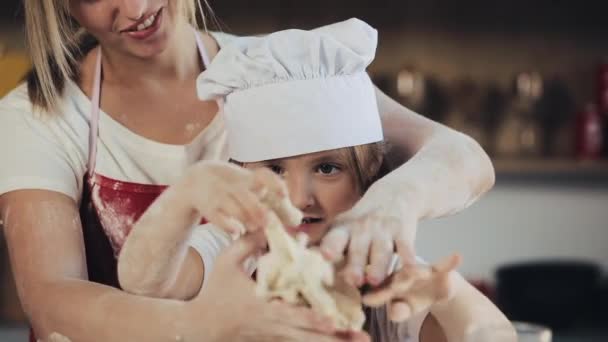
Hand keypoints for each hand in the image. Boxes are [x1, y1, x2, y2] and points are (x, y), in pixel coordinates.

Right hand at [179, 161, 287, 234]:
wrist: (197, 180)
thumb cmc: (234, 189)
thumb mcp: (251, 188)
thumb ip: (274, 204)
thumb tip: (298, 218)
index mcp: (249, 179)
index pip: (263, 175)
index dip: (274, 183)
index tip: (284, 194)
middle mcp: (234, 185)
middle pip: (246, 195)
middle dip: (257, 209)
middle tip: (269, 222)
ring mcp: (219, 194)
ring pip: (232, 205)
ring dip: (244, 217)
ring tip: (255, 228)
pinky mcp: (207, 206)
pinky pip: (216, 215)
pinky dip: (226, 224)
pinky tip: (236, 232)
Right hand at [186, 232, 369, 341]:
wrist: (200, 327)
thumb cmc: (214, 291)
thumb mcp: (226, 261)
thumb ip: (248, 242)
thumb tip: (271, 223)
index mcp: (262, 304)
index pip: (292, 312)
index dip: (314, 317)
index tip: (335, 318)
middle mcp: (272, 324)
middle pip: (309, 334)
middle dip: (337, 337)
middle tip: (364, 338)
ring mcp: (274, 335)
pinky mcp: (274, 340)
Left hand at [320, 180, 417, 286]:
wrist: (395, 195)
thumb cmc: (361, 220)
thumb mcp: (340, 225)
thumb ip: (317, 239)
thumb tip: (286, 241)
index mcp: (343, 229)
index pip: (334, 238)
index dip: (330, 246)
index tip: (324, 256)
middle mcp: (362, 229)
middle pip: (358, 247)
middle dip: (354, 263)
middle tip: (352, 280)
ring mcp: (384, 230)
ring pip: (381, 250)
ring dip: (378, 265)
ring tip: (375, 281)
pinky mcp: (404, 232)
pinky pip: (407, 247)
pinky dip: (409, 259)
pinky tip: (411, 270)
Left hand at [361, 254, 460, 321]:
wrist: (433, 287)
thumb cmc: (412, 298)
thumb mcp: (405, 309)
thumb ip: (399, 312)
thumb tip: (394, 314)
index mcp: (388, 286)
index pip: (379, 292)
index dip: (374, 296)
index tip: (367, 300)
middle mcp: (402, 275)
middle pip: (398, 278)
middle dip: (395, 281)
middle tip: (393, 285)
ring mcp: (420, 271)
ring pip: (418, 270)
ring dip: (419, 270)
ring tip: (422, 272)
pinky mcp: (437, 269)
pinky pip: (444, 265)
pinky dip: (451, 261)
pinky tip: (458, 256)